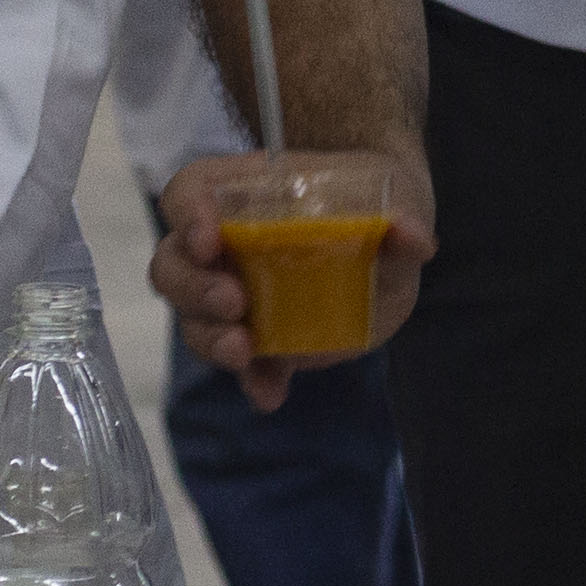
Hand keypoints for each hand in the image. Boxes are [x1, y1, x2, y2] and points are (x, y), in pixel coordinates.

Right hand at [152, 146, 437, 407]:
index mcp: (241, 193)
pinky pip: (244, 365)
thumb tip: (414, 238)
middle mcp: (223, 245)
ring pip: (193, 318)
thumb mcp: (393, 195)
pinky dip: (254, 380)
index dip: (188, 214)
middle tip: (234, 302)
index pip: (189, 192)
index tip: (210, 239)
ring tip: (245, 352)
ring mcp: (236, 295)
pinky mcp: (261, 339)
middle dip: (194, 288)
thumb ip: (402, 218)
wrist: (386, 236)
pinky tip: (271, 393)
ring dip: (211, 338)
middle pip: (172, 264)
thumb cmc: (374, 198)